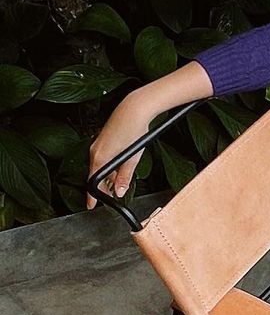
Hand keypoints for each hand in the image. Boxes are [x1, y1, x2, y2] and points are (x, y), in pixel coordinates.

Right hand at [85, 89, 156, 208]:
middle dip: (104, 185)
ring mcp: (97, 143)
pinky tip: (120, 165)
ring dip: (109, 174)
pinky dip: (109, 164)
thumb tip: (119, 190)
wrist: (133, 110)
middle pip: (96, 174)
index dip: (92, 196)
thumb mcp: (132, 159)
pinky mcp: (102, 138)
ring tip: (120, 179)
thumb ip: (124, 177)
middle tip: (113, 193)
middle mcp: (95, 150)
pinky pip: (102, 156)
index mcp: (100, 157)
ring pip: (100, 165)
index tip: (91, 205)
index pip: (92, 181)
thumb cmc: (133, 130)